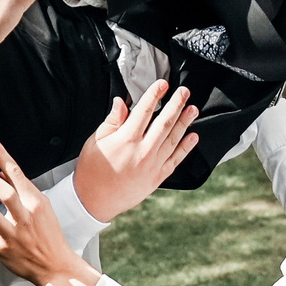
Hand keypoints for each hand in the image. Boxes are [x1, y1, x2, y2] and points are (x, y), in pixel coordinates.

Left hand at [0, 136, 101, 285]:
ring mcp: (12, 233)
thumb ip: (22, 189)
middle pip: (5, 192)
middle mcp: (25, 216)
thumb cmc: (49, 235)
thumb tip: (1, 171)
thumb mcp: (42, 208)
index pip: (17, 172)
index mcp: (36, 202)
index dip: (2, 154)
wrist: (55, 267)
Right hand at [73, 81, 198, 220]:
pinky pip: (176, 159)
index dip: (155, 95)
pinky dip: (186, 148)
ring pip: (173, 139)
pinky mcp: (158, 177)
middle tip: (184, 92)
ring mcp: (153, 165)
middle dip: (176, 104)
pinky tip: (193, 137)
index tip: (163, 84)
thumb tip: (121, 102)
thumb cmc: (92, 170)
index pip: (144, 110)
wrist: (95, 201)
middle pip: (164, 122)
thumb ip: (112, 121)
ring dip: (185, 123)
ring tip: (193, 109)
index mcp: (126, 139)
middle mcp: (143, 151)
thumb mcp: (95, 141)